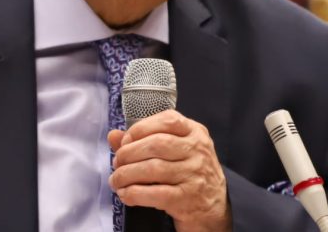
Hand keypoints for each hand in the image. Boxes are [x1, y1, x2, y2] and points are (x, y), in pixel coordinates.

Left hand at [108, 110, 230, 231]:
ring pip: (152, 169)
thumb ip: (145, 139)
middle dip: (128, 153)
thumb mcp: (175, 150)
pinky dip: (134, 193)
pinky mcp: (187, 198)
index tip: (125, 141)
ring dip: (126, 174)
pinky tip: (126, 194)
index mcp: (194, 132)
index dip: (140, 128)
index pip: (167, 120)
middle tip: (116, 163)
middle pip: (156, 144)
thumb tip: (113, 135)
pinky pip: (154, 193)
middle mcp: (197, 150)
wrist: (214, 207)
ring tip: (116, 180)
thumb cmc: (189, 173)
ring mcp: (194, 175)